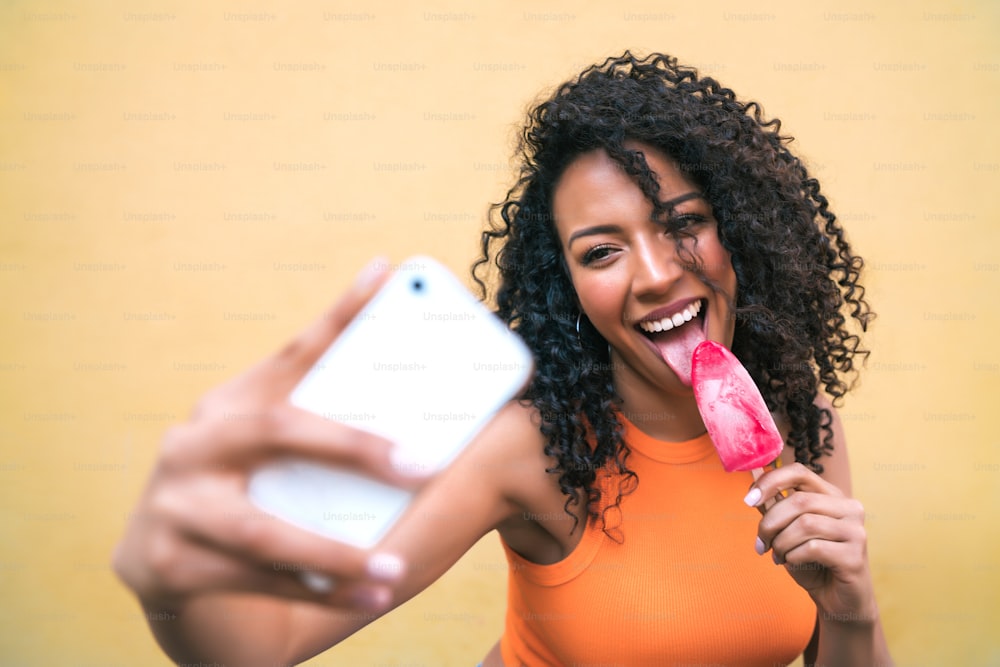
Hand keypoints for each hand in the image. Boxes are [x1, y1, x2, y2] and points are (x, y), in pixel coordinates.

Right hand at [113, 258, 422, 612]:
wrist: (165, 568)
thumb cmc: (247, 496)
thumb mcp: (272, 458)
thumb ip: (320, 437)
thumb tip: (420, 428)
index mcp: (227, 405)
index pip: (291, 354)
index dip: (339, 314)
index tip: (386, 272)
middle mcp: (193, 443)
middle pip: (278, 431)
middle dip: (355, 449)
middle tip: (423, 465)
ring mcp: (174, 504)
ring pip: (266, 532)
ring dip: (338, 554)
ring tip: (396, 569)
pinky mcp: (166, 563)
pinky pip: (258, 582)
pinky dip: (318, 593)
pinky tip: (367, 598)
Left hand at [746, 463, 877, 624]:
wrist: (838, 600)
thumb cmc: (812, 562)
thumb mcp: (788, 531)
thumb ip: (774, 509)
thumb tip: (753, 490)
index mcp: (832, 496)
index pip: (799, 472)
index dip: (770, 481)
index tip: (749, 499)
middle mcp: (849, 508)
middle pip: (799, 501)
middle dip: (770, 522)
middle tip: (761, 543)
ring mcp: (856, 531)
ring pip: (805, 524)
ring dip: (782, 543)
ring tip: (778, 556)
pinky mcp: (855, 556)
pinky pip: (812, 548)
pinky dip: (793, 557)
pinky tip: (793, 563)